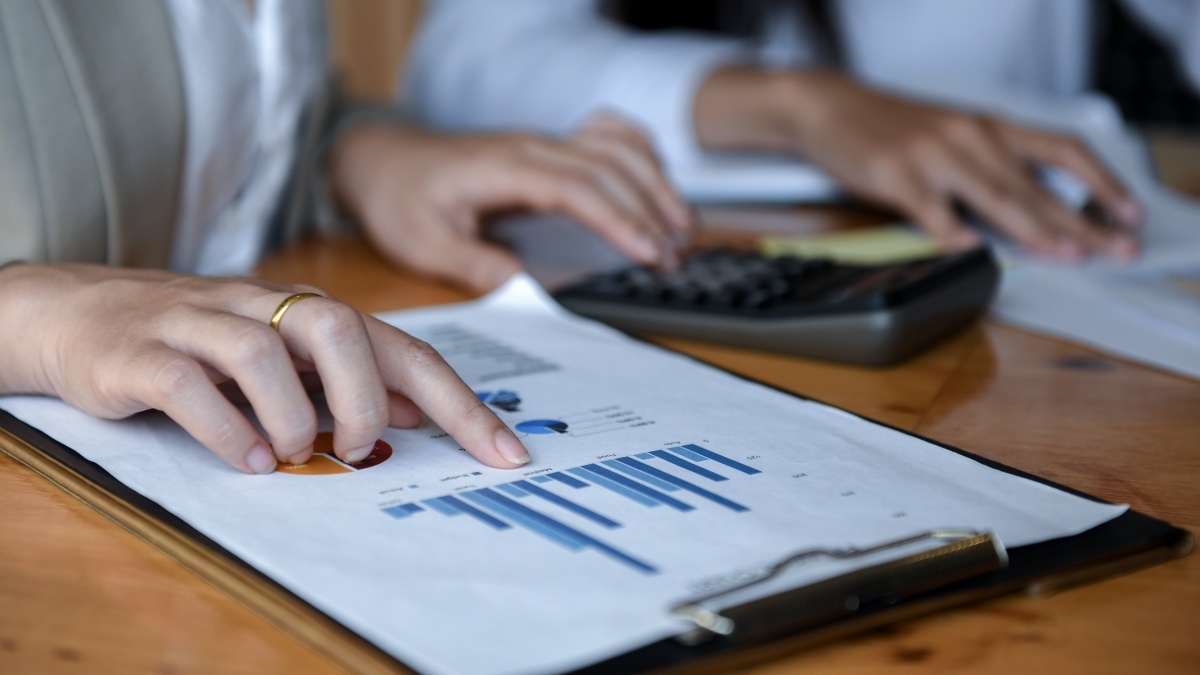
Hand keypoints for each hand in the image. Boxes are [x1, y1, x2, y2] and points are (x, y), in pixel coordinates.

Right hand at [0, 264, 531, 472]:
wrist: (85, 312)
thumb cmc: (206, 343)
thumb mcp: (289, 357)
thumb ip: (351, 377)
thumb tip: (418, 408)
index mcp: (312, 314)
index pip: (405, 352)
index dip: (460, 404)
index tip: (507, 454)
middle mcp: (265, 308)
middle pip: (337, 328)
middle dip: (364, 397)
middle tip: (357, 446)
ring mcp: (202, 324)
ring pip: (262, 352)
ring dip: (293, 417)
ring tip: (295, 455)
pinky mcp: (145, 353)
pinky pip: (191, 386)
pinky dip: (227, 430)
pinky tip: (248, 460)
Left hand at [329, 114, 692, 292]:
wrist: (383, 161)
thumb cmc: (400, 201)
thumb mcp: (423, 244)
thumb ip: (474, 265)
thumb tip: (526, 287)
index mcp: (504, 168)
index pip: (576, 187)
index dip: (618, 218)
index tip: (647, 251)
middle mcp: (531, 146)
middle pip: (609, 166)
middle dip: (650, 209)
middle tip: (675, 257)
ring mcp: (543, 142)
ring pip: (617, 147)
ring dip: (656, 183)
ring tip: (684, 229)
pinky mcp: (549, 147)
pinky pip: (607, 137)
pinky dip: (641, 156)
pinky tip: (659, 185)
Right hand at [694, 68, 1142, 259]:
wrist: (831, 107)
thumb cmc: (894, 129)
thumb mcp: (954, 137)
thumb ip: (991, 170)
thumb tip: (1034, 214)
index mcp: (988, 126)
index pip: (1062, 151)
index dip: (1101, 182)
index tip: (1128, 212)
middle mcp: (969, 135)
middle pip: (1035, 183)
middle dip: (1079, 221)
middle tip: (1111, 249)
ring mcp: (932, 154)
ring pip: (994, 194)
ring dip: (1033, 227)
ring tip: (1064, 253)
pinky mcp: (895, 174)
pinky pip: (931, 207)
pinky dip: (952, 230)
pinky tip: (970, 248)